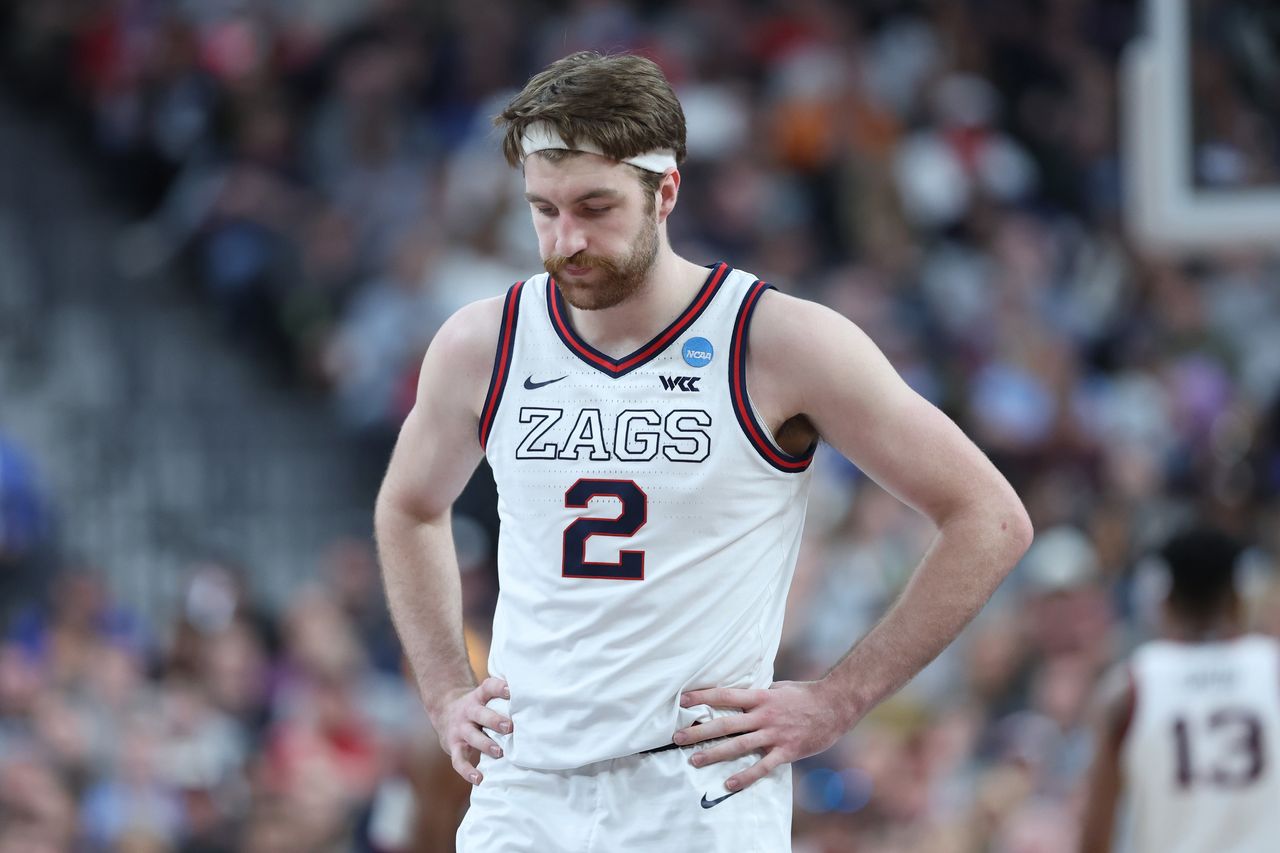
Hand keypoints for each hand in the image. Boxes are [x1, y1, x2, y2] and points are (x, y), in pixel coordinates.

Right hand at [432, 676, 511, 784]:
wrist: (444, 711)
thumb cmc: (477, 706)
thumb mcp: (485, 697)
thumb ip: (502, 698)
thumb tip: (534, 696)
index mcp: (478, 697)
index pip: (488, 688)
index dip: (498, 687)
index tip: (511, 690)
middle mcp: (468, 712)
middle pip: (480, 714)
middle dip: (494, 721)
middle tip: (510, 727)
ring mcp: (460, 729)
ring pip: (471, 737)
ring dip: (485, 744)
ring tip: (499, 752)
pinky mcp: (453, 747)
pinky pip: (459, 760)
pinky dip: (468, 771)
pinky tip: (479, 779)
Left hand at [674, 680, 847, 792]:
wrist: (835, 706)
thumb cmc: (805, 695)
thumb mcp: (778, 688)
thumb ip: (758, 694)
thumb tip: (739, 695)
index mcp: (761, 697)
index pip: (725, 696)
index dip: (703, 697)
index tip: (682, 701)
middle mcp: (764, 715)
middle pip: (726, 723)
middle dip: (699, 731)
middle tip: (677, 737)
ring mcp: (775, 734)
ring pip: (739, 745)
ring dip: (715, 754)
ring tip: (695, 760)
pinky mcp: (786, 751)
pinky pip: (762, 766)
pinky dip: (745, 776)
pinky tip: (730, 784)